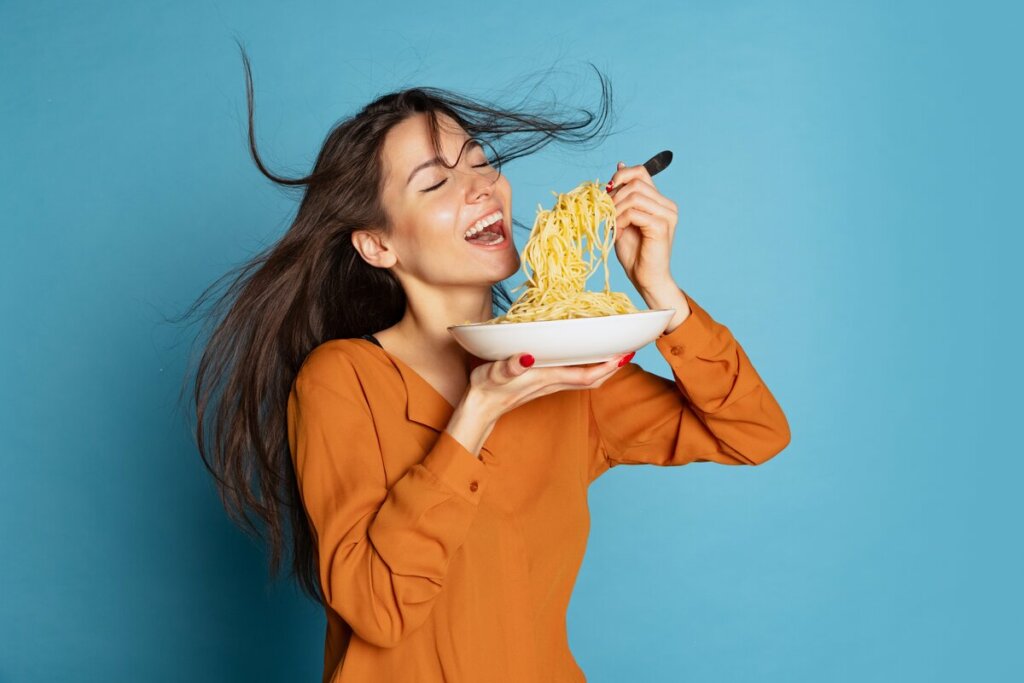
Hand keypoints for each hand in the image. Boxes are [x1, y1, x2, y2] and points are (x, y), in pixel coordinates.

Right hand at [469, 351, 634, 419]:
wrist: (480, 409)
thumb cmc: (487, 388)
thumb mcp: (495, 373)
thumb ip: (510, 366)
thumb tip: (527, 357)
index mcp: (547, 378)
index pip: (587, 375)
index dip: (608, 367)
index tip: (625, 354)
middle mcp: (553, 383)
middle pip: (593, 379)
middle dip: (613, 367)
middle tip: (629, 350)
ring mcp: (550, 384)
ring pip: (585, 378)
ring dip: (602, 367)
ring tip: (614, 351)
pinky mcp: (544, 383)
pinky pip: (574, 376)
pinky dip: (587, 367)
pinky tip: (586, 356)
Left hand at [606, 160, 678, 293]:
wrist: (646, 279)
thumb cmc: (635, 253)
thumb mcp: (623, 218)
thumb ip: (622, 195)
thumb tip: (619, 164)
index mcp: (660, 201)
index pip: (641, 172)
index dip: (621, 176)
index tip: (608, 191)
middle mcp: (667, 205)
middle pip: (635, 183)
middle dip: (614, 196)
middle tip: (606, 213)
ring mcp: (667, 215)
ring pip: (634, 196)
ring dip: (616, 210)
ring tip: (612, 225)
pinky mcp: (661, 226)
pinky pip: (634, 213)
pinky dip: (620, 220)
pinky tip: (618, 232)